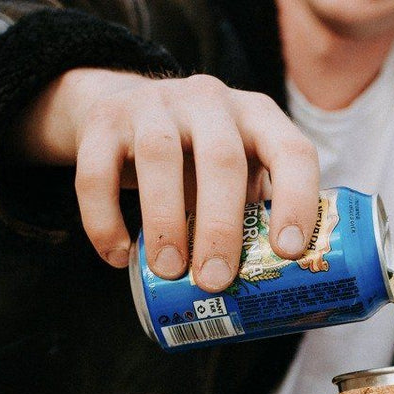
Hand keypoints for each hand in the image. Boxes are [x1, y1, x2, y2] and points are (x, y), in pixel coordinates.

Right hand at [13, 68, 319, 290]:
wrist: (126, 109)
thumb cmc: (200, 163)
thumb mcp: (239, 175)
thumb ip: (255, 217)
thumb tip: (273, 294)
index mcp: (258, 117)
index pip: (291, 151)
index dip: (296, 201)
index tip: (289, 253)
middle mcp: (210, 100)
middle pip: (221, 158)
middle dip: (220, 227)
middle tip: (215, 280)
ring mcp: (154, 103)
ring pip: (159, 156)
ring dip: (164, 221)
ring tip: (168, 272)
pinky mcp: (103, 120)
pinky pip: (97, 172)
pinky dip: (104, 219)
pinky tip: (119, 256)